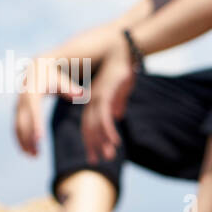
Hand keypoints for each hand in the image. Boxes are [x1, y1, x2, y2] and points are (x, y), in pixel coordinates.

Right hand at [14, 56, 86, 155]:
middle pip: (22, 121)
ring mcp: (18, 106)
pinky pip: (17, 127)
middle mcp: (22, 100)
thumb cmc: (52, 77)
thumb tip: (81, 94)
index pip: (33, 110)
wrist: (36, 69)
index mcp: (32, 91)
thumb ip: (70, 88)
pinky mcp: (17, 111)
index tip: (40, 139)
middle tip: (37, 155)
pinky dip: (20, 140)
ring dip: (23, 142)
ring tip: (34, 157)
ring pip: (17, 127)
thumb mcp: (61, 80)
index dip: (35, 124)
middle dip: (28, 138)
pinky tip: (28, 152)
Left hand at [80, 41, 135, 163]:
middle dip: (92, 145)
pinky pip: (104, 116)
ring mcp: (97, 96)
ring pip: (96, 125)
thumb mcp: (120, 88)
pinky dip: (108, 131)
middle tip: (93, 162)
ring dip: (102, 142)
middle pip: (88, 127)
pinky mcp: (106, 94)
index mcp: (93, 99)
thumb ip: (117, 102)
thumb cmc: (122, 67)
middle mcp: (92, 99)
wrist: (123, 49)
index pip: (88, 123)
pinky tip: (114, 143)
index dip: (90, 140)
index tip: (93, 155)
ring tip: (107, 158)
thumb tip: (117, 116)